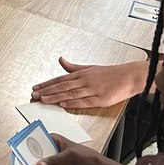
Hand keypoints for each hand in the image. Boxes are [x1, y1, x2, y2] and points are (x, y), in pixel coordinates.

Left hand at [31, 57, 146, 108]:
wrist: (129, 77)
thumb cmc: (110, 73)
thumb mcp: (89, 67)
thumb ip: (73, 67)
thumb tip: (60, 60)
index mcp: (81, 73)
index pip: (60, 79)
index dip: (47, 83)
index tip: (36, 87)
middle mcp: (84, 81)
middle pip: (62, 86)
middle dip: (47, 91)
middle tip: (34, 95)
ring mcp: (92, 90)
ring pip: (70, 93)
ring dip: (56, 97)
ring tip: (43, 100)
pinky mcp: (100, 99)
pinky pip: (84, 101)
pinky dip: (73, 103)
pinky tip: (63, 104)